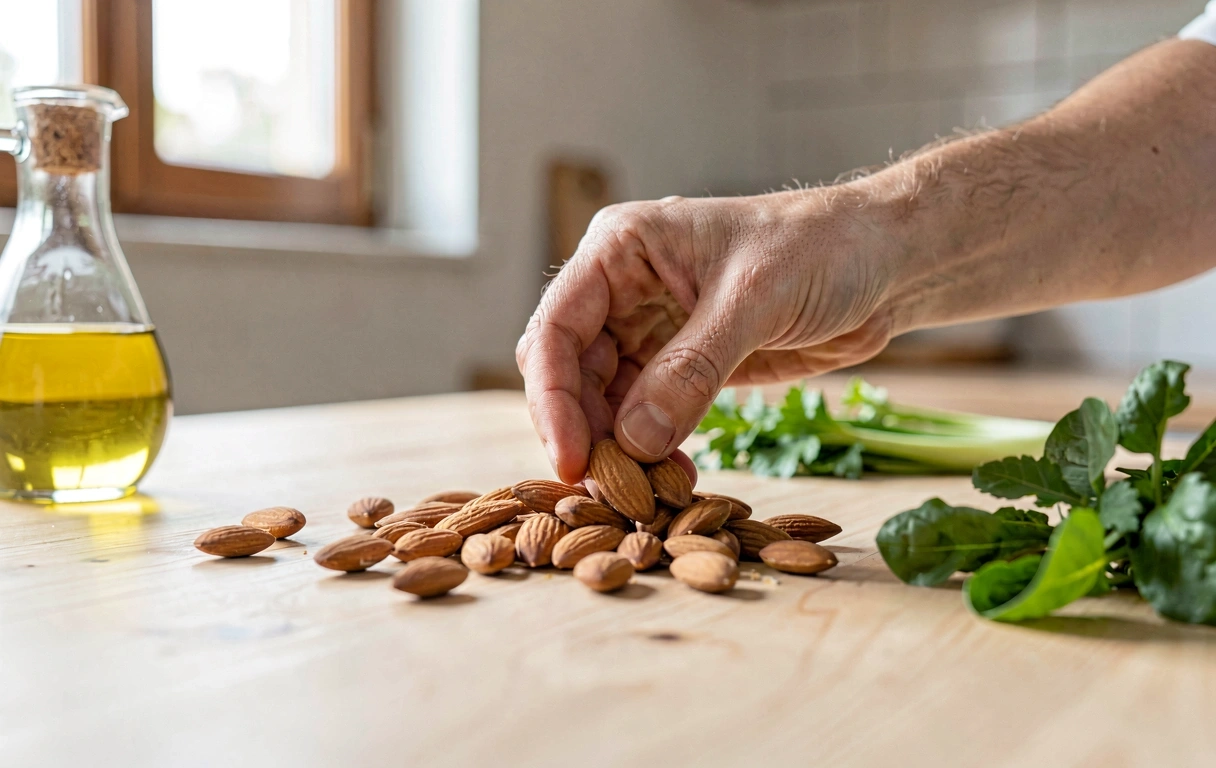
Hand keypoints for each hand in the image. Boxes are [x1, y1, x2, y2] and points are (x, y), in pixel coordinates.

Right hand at [516, 189, 898, 483]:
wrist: (883, 260)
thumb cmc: (823, 248)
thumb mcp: (755, 300)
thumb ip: (692, 369)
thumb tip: (634, 442)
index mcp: (621, 248)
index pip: (556, 328)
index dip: (553, 398)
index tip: (570, 460)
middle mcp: (621, 288)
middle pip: (569, 372)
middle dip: (584, 431)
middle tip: (613, 490)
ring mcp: (648, 328)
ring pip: (603, 401)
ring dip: (618, 449)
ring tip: (649, 491)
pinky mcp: (680, 365)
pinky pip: (645, 416)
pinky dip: (652, 451)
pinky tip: (674, 478)